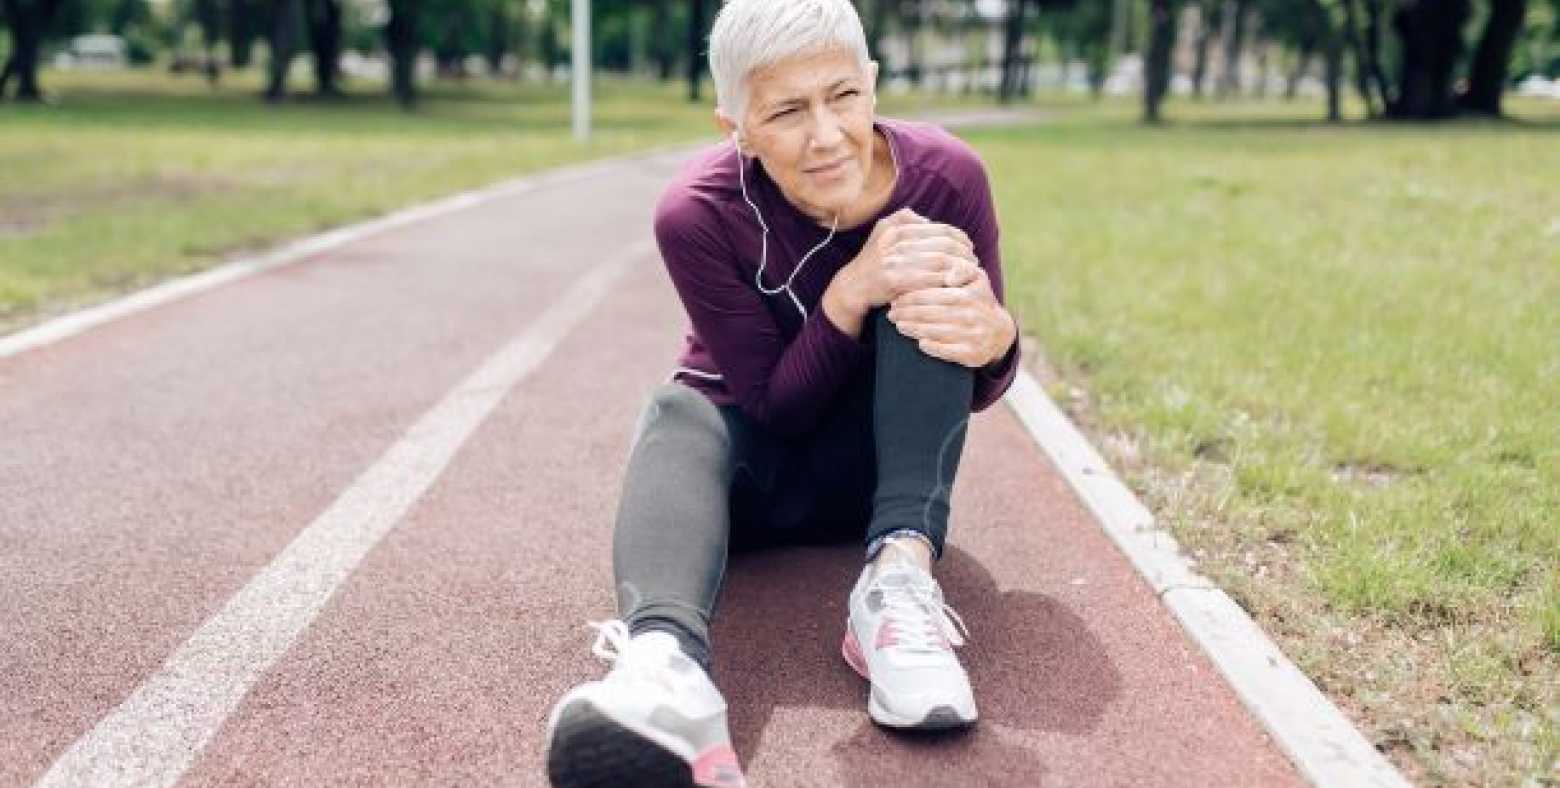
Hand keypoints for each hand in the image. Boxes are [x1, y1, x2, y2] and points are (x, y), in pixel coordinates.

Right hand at [839, 208, 982, 311]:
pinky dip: (946, 281)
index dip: (961, 239)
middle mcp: (897, 239)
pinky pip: (929, 278)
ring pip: (941, 261)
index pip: (941, 229)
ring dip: (959, 269)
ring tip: (968, 274)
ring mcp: (895, 259)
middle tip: (973, 263)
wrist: (851, 287)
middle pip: (945, 245)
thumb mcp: (884, 232)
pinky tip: (954, 286)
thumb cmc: (875, 261)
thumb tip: (929, 221)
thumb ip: (905, 220)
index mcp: (898, 226)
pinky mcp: (894, 279)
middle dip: (964, 255)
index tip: (969, 248)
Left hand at [886, 268, 1015, 368]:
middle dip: (908, 313)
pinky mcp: (972, 355)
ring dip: (914, 329)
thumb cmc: (978, 300)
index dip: (913, 297)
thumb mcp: (977, 279)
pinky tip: (920, 343)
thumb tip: (949, 276)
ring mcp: (973, 336)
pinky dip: (933, 348)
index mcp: (970, 295)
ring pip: (937, 332)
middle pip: (933, 314)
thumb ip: (962, 269)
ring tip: (899, 325)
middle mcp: (973, 316)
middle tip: (892, 312)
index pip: (935, 295)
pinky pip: (948, 352)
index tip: (896, 298)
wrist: (999, 332)